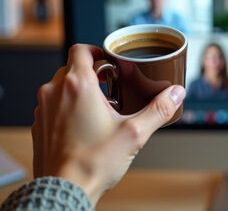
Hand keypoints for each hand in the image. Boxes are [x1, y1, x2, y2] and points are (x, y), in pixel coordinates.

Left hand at [31, 44, 184, 205]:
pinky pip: (53, 105)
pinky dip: (67, 107)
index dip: (97, 51)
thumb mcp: (135, 133)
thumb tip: (176, 94)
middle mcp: (55, 92)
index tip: (110, 62)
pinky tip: (84, 124)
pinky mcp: (40, 125)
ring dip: (78, 89)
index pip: (81, 49)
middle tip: (111, 86)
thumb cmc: (92, 162)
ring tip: (99, 107)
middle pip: (72, 66)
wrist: (65, 190)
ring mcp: (44, 109)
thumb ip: (159, 109)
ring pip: (61, 85)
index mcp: (78, 86)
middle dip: (92, 72)